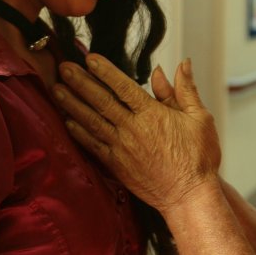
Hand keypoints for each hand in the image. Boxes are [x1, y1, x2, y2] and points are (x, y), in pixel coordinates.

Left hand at [54, 55, 220, 212]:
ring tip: (56, 89)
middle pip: (101, 101)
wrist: (189, 196)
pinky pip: (93, 145)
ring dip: (72, 104)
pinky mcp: (116, 166)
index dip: (104, 71)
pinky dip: (79, 132)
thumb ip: (184, 89)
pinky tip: (67, 121)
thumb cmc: (198, 158)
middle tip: (64, 67)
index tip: (89, 58)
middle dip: (80, 82)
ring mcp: (122, 148)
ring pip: (92, 121)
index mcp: (152, 114)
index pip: (123, 86)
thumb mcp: (199, 117)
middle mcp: (132, 129)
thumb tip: (179, 64)